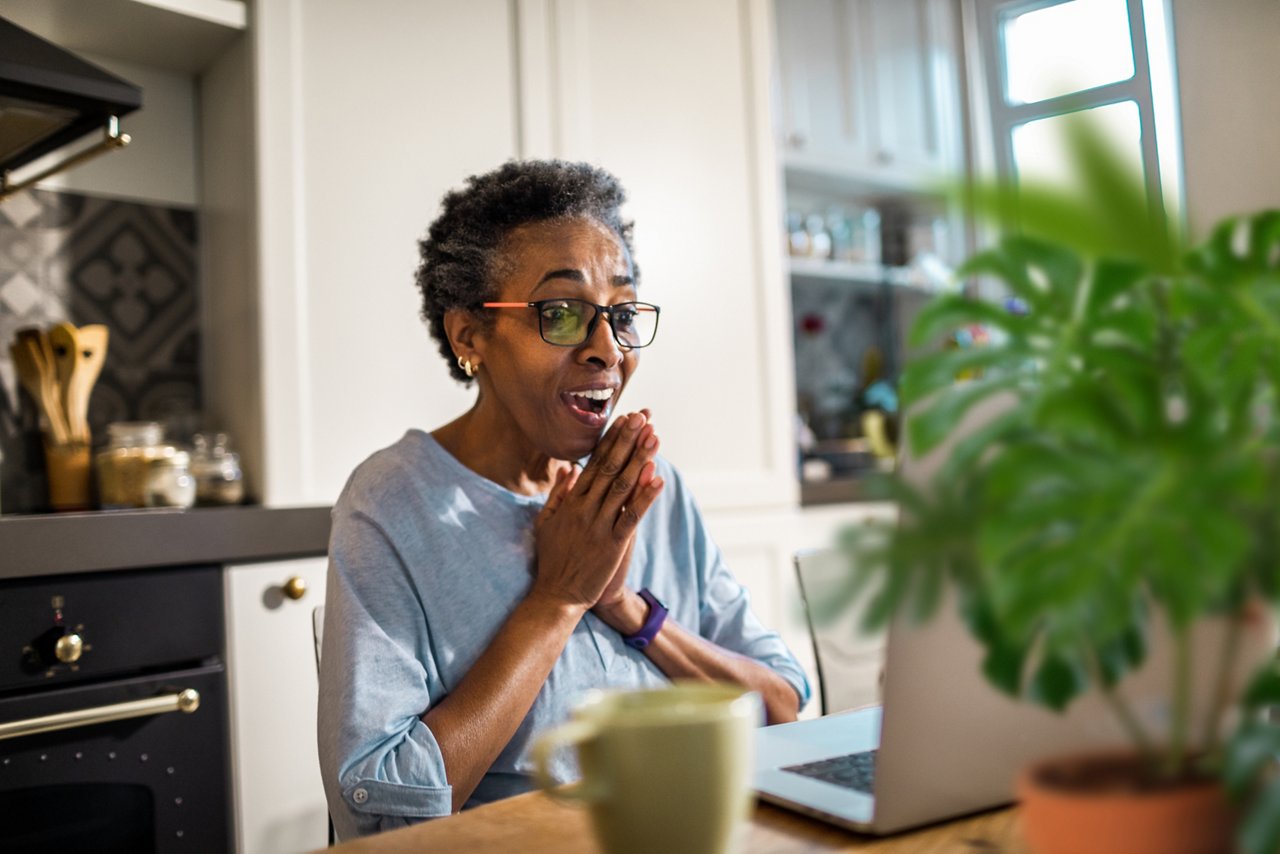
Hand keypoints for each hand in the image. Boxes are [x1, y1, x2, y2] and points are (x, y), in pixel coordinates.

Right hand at [530, 411, 663, 609]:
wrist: (556, 596)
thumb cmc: (553, 560)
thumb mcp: (546, 522)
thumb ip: (558, 494)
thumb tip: (568, 468)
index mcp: (572, 502)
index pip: (594, 463)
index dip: (611, 440)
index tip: (623, 419)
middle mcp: (585, 509)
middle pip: (610, 468)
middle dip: (627, 441)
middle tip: (642, 417)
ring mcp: (599, 526)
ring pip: (622, 487)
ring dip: (640, 460)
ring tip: (654, 437)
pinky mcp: (612, 544)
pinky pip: (631, 516)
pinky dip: (645, 497)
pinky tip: (658, 478)